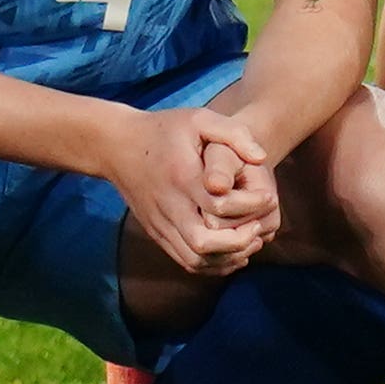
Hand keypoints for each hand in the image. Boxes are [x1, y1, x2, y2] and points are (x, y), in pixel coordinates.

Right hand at [110, 105, 282, 276]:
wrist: (116, 145)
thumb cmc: (164, 130)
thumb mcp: (199, 119)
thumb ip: (233, 134)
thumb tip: (261, 158)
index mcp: (183, 176)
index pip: (220, 205)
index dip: (250, 207)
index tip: (268, 197)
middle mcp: (169, 205)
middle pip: (205, 243)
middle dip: (240, 241)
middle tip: (259, 227)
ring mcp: (160, 223)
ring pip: (195, 259)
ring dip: (227, 258)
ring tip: (249, 241)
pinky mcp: (156, 233)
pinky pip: (185, 261)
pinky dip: (212, 264)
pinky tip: (231, 252)